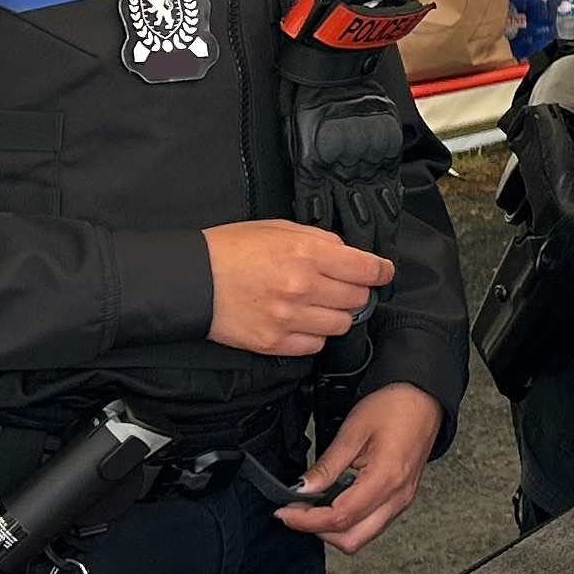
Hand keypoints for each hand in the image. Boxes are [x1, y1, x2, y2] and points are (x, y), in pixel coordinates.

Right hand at [205, 220, 396, 356]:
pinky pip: (315, 345)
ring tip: (317, 304)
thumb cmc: (230, 250)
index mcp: (306, 253)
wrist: (191, 280)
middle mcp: (302, 286)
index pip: (365, 268)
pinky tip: (301, 320)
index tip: (383, 272)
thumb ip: (318, 239)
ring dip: (336, 314)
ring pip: (340, 324)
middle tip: (340, 286)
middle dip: (354, 291)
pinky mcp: (274, 342)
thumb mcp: (277, 228)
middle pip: (357, 298)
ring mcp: (288, 317)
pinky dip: (314, 334)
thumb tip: (347, 253)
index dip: (380, 271)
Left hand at [273, 382, 441, 551]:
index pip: (340, 518)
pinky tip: (336, 501)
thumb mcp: (352, 433)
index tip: (286, 512)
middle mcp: (397, 497)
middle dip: (320, 531)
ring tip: (315, 506)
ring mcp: (402, 500)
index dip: (307, 521)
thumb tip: (301, 489)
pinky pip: (372, 524)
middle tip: (298, 512)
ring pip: (362, 536)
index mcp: (385, 479)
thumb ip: (325, 467)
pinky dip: (349, 520)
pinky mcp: (401, 498)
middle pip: (352, 540)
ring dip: (334, 529)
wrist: (423, 398)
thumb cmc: (395, 406)